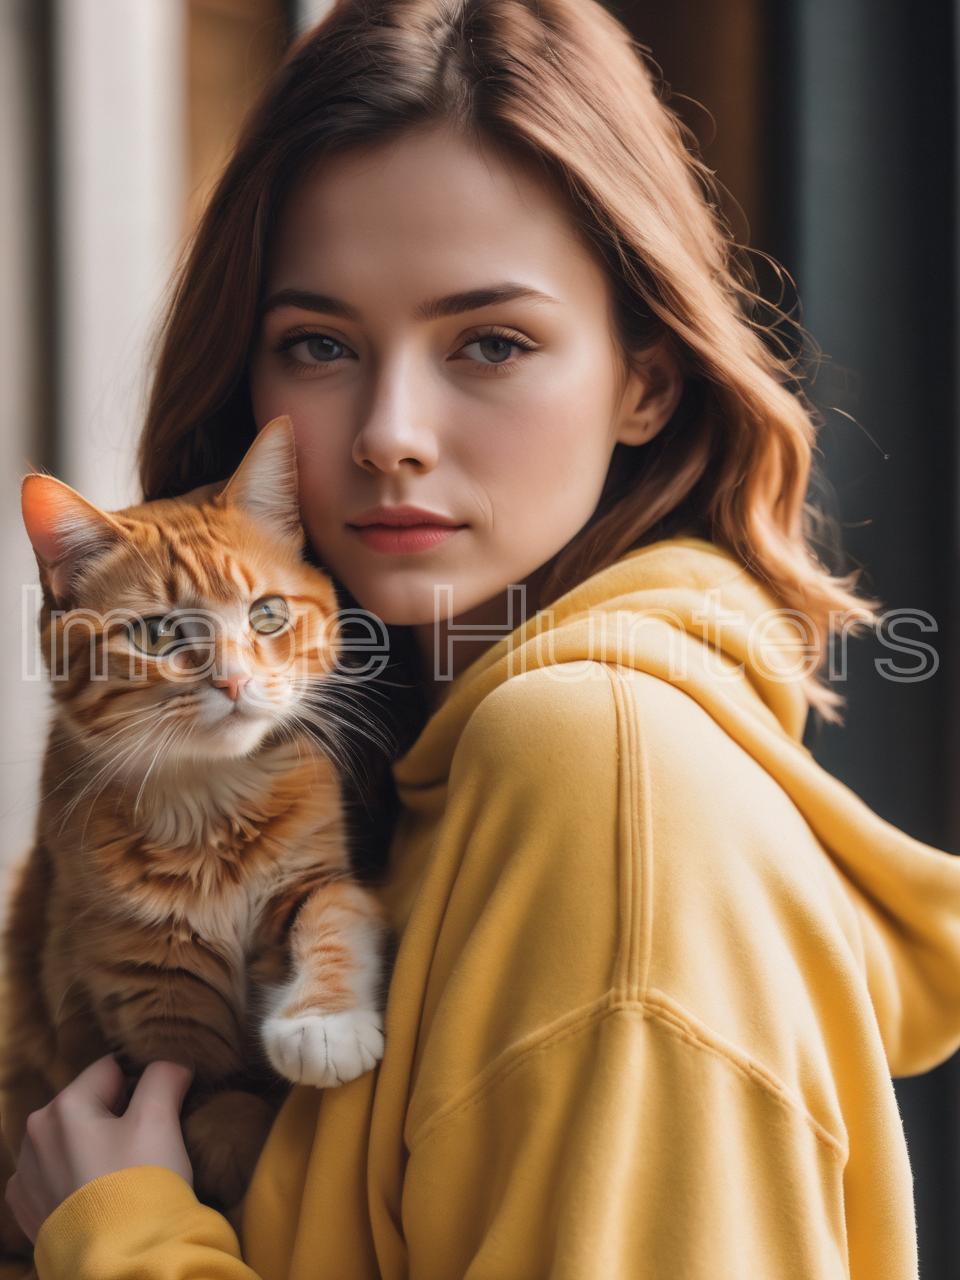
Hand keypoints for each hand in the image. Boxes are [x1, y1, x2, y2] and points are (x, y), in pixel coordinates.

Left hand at [5, 1055, 193, 1242]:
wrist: (120, 1263)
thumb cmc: (139, 1186)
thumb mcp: (160, 1119)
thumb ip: (165, 1075)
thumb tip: (173, 1059)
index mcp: (64, 1106)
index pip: (112, 1070)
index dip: (142, 1084)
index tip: (160, 1109)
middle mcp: (34, 1135)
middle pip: (89, 1105)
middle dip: (115, 1117)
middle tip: (144, 1145)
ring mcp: (27, 1175)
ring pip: (70, 1140)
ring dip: (93, 1147)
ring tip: (121, 1174)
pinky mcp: (27, 1209)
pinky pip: (54, 1175)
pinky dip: (74, 1177)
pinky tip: (97, 1193)